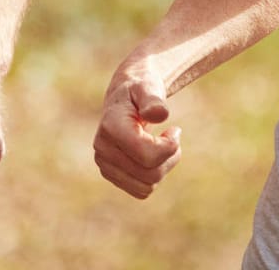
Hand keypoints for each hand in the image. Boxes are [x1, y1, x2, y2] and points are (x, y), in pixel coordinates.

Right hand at [92, 64, 181, 198]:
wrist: (124, 97)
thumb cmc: (139, 90)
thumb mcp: (148, 87)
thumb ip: (153, 99)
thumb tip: (158, 114)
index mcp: (110, 127)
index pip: (147, 155)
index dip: (170, 147)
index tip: (175, 129)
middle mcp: (102, 148)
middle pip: (150, 174)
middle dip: (170, 158)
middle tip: (171, 137)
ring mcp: (104, 163)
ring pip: (147, 186)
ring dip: (163, 167)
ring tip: (162, 146)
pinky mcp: (110, 173)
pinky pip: (141, 190)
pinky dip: (153, 176)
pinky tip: (152, 156)